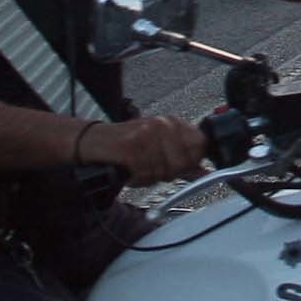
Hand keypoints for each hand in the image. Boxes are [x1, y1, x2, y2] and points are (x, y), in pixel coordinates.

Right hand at [91, 114, 206, 182]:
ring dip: (151, 176)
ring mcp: (147, 135)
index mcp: (171, 122)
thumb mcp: (158, 147)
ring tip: (140, 167)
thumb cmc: (127, 145)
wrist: (95, 142)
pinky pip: (146, 174)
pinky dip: (139, 178)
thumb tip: (205, 172)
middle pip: (184, 161)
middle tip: (153, 168)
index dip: (193, 161)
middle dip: (171, 172)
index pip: (200, 144)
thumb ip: (183, 161)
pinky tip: (131, 169)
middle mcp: (161, 125)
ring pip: (165, 171)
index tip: (182, 167)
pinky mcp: (132, 148)